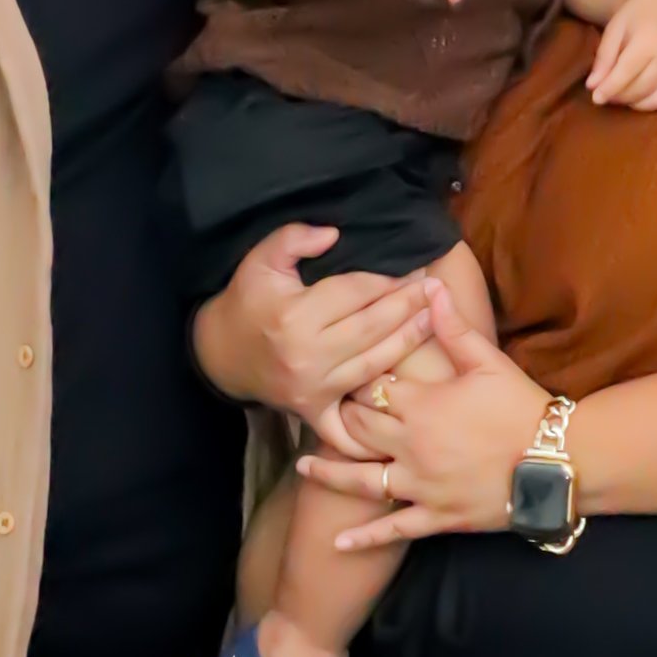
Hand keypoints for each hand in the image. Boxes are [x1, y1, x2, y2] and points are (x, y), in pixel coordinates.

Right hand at [192, 224, 435, 425]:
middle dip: (408, 306)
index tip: (414, 272)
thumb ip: (293, 238)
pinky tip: (406, 399)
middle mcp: (307, 355)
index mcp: (295, 315)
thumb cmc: (246, 302)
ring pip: (374, 365)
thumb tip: (333, 233)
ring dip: (408, 343)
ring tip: (435, 321)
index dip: (388, 280)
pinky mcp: (313, 411)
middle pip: (372, 327)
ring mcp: (312, 388)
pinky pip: (349, 422)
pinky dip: (375, 416)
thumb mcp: (260, 260)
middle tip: (437, 290)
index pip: (355, 292)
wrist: (220, 353)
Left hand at [300, 278, 553, 551]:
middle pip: (358, 431)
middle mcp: (412, 445)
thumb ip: (453, 328)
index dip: (353, 383)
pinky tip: (337, 543)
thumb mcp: (489, 362)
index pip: (371, 390)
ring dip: (329, 474)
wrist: (556, 460)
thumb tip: (430, 286)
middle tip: (320, 414)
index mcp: (422, 404)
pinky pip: (393, 529)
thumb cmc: (523, 407)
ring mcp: (421, 484)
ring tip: (303, 469)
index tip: (339, 375)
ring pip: (362, 480)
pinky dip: (364, 537)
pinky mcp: (436, 516)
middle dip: (338, 421)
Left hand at [584, 0, 656, 109]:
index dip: (609, 89)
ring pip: (656, 99)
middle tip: (604, 96)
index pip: (626, 73)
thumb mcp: (614, 31)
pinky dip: (649, 103)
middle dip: (619, 97)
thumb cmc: (634, 16)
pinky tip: (636, 96)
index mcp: (650, 40)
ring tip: (619, 96)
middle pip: (640, 88)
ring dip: (634, 103)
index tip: (595, 98)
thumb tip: (592, 87)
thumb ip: (604, 58)